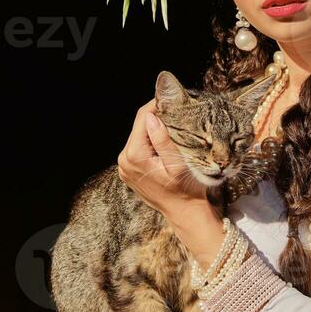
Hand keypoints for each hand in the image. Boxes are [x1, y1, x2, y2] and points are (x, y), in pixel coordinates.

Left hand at [117, 97, 207, 216]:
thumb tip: (151, 116)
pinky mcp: (128, 171)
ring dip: (153, 129)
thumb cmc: (186, 189)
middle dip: (156, 116)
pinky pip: (138, 148)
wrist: (184, 213)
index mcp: (134, 156)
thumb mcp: (178, 163)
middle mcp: (124, 161)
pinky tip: (165, 143)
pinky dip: (150, 142)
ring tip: (173, 125)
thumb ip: (162, 139)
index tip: (172, 98)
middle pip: (139, 126)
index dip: (157, 104)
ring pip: (138, 136)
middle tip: (175, 111)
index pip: (142, 118)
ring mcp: (124, 168)